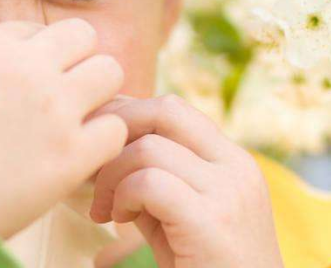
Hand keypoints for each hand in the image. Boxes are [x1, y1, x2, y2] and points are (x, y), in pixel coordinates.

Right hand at [0, 18, 127, 239]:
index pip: (37, 31)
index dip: (38, 60)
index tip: (27, 87)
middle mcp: (24, 66)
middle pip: (83, 36)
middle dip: (78, 63)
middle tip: (67, 96)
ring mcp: (53, 107)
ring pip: (109, 72)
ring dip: (98, 96)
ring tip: (78, 123)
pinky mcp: (72, 152)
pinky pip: (115, 129)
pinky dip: (103, 143)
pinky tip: (81, 158)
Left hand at [88, 94, 284, 267]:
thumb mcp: (181, 217)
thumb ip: (155, 181)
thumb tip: (106, 150)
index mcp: (233, 160)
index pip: (173, 109)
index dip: (126, 118)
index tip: (98, 147)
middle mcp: (236, 166)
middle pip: (164, 110)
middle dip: (116, 130)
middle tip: (94, 167)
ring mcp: (228, 191)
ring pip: (148, 147)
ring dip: (112, 175)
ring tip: (107, 209)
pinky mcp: (211, 221)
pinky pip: (149, 182)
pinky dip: (123, 195)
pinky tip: (120, 221)